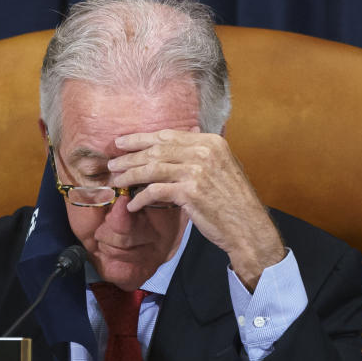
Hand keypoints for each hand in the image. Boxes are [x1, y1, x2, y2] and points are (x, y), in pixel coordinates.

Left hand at [110, 129, 286, 290]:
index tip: (122, 142)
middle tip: (112, 163)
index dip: (141, 138)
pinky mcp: (190, 192)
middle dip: (130, 156)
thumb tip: (188, 134)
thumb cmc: (234, 201)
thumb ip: (203, 152)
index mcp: (211, 142)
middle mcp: (204, 152)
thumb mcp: (223, 167)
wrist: (248, 227)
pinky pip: (155, 192)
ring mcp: (197, 171)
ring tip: (117, 180)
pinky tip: (132, 204)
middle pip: (157, 150)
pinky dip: (141, 198)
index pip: (168, 135)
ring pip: (152, 168)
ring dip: (130, 175)